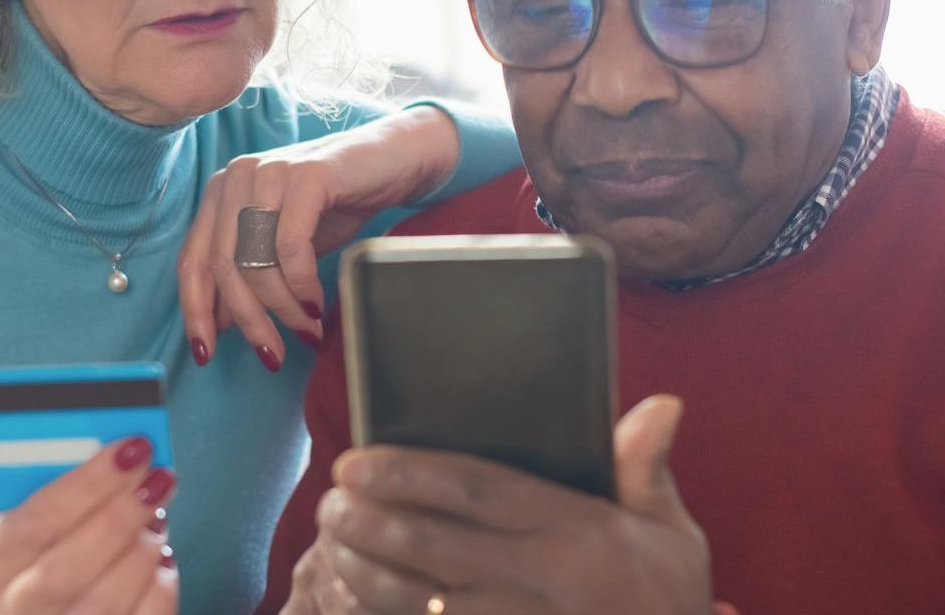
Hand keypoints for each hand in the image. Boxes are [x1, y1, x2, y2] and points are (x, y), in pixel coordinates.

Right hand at [0, 437, 178, 614]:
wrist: (49, 602)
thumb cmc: (49, 540)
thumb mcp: (36, 508)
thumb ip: (66, 481)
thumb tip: (122, 444)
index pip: (36, 522)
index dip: (88, 483)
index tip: (130, 449)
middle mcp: (14, 607)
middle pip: (67, 568)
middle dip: (122, 514)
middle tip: (158, 476)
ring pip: (107, 599)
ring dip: (144, 548)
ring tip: (155, 513)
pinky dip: (160, 581)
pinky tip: (158, 556)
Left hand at [178, 106, 460, 367]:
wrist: (393, 161)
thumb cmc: (336, 204)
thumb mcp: (283, 245)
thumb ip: (249, 275)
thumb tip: (219, 325)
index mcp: (222, 192)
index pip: (193, 260)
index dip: (196, 311)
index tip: (206, 354)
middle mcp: (237, 177)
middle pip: (224, 266)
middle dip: (249, 320)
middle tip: (273, 354)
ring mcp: (269, 172)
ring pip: (256, 260)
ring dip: (282, 307)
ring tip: (307, 327)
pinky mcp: (305, 176)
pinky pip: (291, 246)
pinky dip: (302, 284)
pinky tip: (316, 303)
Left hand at [298, 396, 711, 613]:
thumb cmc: (665, 601)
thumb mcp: (671, 536)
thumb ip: (646, 469)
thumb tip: (660, 404)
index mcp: (575, 532)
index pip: (477, 490)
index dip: (410, 473)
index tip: (357, 461)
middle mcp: (541, 580)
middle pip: (435, 543)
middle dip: (370, 520)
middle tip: (327, 502)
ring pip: (421, 600)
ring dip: (365, 572)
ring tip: (329, 545)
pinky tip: (352, 601)